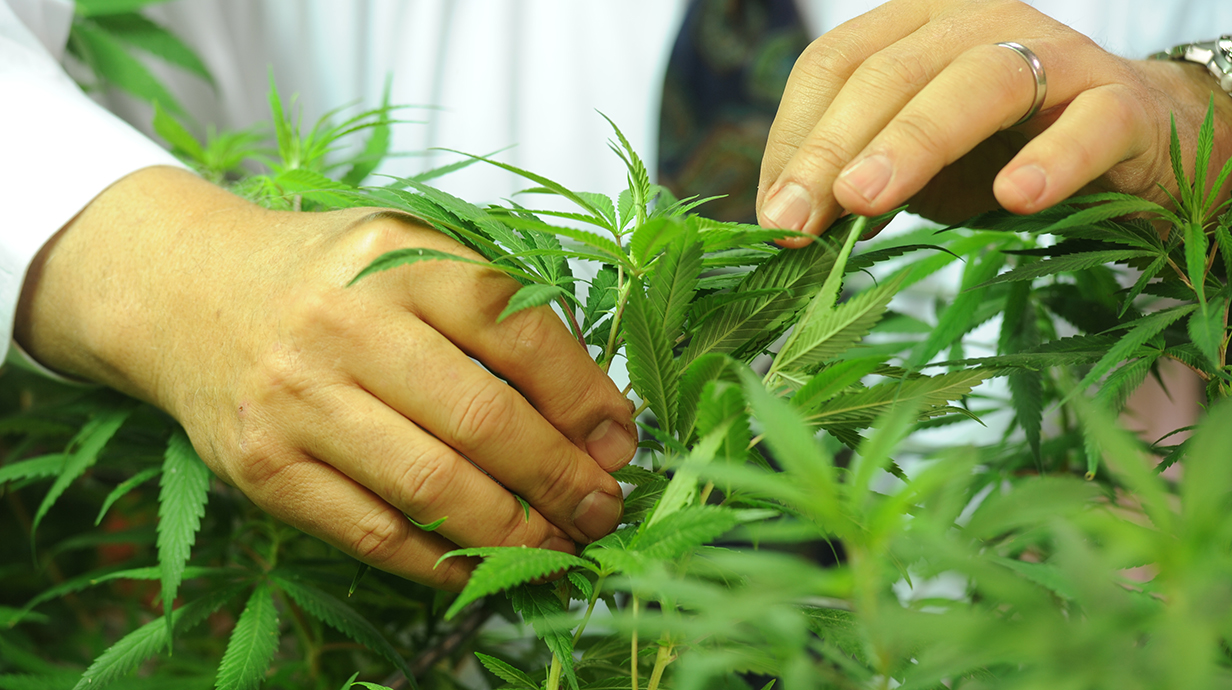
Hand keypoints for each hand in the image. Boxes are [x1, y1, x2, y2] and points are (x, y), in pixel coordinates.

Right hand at [15, 166, 635, 590]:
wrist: (187, 292)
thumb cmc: (328, 278)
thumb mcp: (410, 254)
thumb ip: (496, 310)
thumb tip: (595, 415)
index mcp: (396, 258)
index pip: (518, 332)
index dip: (584, 398)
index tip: (621, 441)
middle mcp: (342, 324)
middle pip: (482, 419)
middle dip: (561, 478)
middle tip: (603, 507)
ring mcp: (296, 400)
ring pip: (432, 488)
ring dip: (514, 534)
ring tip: (560, 546)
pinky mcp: (262, 468)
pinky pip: (372, 534)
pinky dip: (442, 562)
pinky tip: (485, 564)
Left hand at [757, 0, 1231, 244]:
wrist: (1134, 145)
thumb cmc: (1003, 149)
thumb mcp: (915, 165)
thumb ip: (855, 181)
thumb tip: (784, 225)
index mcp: (916, 27)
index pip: (834, 63)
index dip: (794, 137)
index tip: (772, 216)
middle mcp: (979, 24)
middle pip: (890, 72)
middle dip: (830, 150)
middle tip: (792, 224)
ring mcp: (1055, 57)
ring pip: (977, 83)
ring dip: (913, 142)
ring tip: (865, 201)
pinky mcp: (1122, 105)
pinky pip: (1089, 123)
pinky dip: (1053, 157)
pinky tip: (1016, 198)